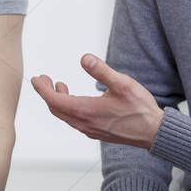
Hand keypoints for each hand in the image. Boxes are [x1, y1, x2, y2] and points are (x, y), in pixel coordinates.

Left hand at [31, 53, 162, 147]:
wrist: (153, 132)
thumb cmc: (140, 109)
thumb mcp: (122, 84)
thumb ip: (101, 71)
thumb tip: (84, 58)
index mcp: (86, 111)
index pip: (54, 101)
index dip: (42, 89)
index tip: (36, 79)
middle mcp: (84, 123)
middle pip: (56, 109)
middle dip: (47, 93)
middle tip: (44, 79)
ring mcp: (89, 130)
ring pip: (65, 116)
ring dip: (58, 101)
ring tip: (60, 86)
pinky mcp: (96, 132)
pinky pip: (74, 120)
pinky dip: (68, 108)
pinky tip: (75, 99)